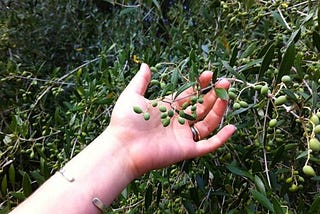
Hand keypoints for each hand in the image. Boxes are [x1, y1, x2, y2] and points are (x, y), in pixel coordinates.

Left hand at [106, 63, 235, 176]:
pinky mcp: (186, 150)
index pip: (189, 95)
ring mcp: (183, 136)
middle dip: (214, 94)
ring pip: (207, 123)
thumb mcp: (132, 95)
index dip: (200, 85)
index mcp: (168, 108)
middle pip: (201, 107)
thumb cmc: (126, 121)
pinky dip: (221, 138)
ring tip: (227, 96)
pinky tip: (232, 127)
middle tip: (225, 82)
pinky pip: (208, 145)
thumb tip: (145, 64)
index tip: (209, 74)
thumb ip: (141, 81)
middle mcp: (178, 121)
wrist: (122, 147)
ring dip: (219, 110)